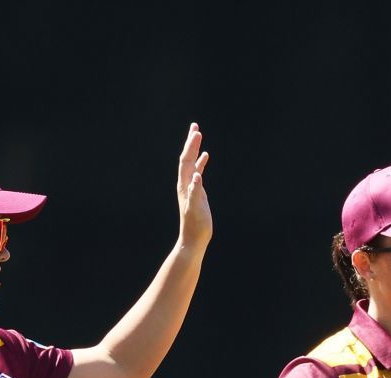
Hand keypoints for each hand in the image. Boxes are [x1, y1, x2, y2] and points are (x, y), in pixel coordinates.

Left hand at [175, 123, 211, 249]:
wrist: (193, 239)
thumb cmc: (196, 226)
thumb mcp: (197, 209)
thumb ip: (196, 193)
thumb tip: (197, 177)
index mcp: (185, 185)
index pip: (186, 161)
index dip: (191, 147)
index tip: (197, 132)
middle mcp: (185, 183)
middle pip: (186, 158)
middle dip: (190, 142)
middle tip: (195, 125)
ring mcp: (190, 186)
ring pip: (192, 163)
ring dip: (194, 149)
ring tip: (198, 134)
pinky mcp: (197, 192)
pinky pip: (198, 172)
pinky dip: (201, 162)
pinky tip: (206, 156)